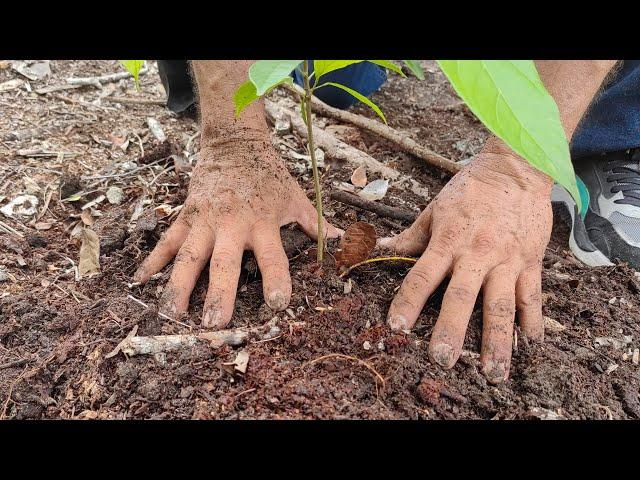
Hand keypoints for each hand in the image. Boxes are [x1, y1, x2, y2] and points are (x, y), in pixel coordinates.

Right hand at [134, 139, 339, 327]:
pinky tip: (140, 281)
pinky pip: (167, 241)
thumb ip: (318, 225)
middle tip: (213, 323)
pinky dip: (153, 260)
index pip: (272, 255)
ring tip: (171, 313)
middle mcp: (232, 223)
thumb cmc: (270, 176)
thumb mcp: (297, 198)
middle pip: (224, 262)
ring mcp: (204, 220)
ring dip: (178, 285)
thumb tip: (347, 243)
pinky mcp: (186, 215)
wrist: (235, 144)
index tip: (277, 304)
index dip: (276, 279)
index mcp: (264, 222)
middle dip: (218, 293)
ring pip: (189, 256)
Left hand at [379, 139, 552, 382]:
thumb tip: (378, 247)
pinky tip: (530, 345)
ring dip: (497, 341)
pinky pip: (532, 297)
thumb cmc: (470, 190)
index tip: (396, 327)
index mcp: (448, 241)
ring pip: (501, 305)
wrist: (516, 169)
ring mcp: (507, 260)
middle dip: (451, 330)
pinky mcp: (531, 262)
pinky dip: (532, 321)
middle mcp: (477, 254)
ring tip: (493, 372)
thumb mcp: (435, 210)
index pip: (422, 276)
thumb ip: (410, 236)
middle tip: (442, 360)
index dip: (407, 302)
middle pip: (461, 297)